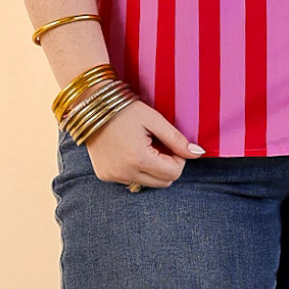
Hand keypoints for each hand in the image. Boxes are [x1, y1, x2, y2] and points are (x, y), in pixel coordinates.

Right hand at [85, 99, 205, 187]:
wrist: (90, 105)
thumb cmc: (124, 109)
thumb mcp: (153, 119)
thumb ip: (176, 139)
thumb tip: (198, 153)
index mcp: (138, 158)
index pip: (174, 173)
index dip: (178, 158)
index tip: (170, 143)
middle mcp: (124, 172)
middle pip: (163, 183)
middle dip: (166, 166)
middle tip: (157, 144)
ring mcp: (113, 176)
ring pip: (147, 183)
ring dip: (151, 169)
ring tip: (142, 146)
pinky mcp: (104, 176)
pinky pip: (131, 180)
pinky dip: (135, 169)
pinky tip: (128, 151)